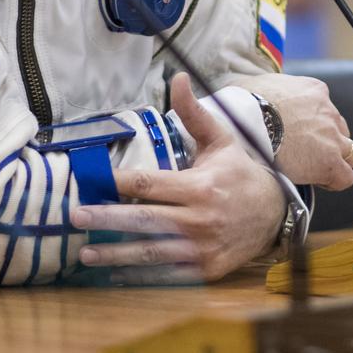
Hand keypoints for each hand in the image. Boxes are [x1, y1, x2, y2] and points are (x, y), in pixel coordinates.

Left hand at [69, 73, 285, 282]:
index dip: (120, 182)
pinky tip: (114, 272)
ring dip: (115, 254)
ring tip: (85, 253)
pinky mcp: (206, 270)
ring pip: (151, 252)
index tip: (95, 180)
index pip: (150, 184)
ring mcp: (203, 248)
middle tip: (76, 216)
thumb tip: (176, 77)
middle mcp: (200, 219)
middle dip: (107, 218)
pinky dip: (140, 274)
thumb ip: (193, 112)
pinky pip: (167, 273)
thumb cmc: (239, 173)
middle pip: (145, 219)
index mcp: (200, 186)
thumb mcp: (220, 140)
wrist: (276, 212)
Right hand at [228, 73, 352, 190]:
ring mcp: (331, 135)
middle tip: (306, 152)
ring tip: (313, 168)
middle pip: (340, 130)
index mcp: (314, 90)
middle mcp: (327, 111)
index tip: (299, 137)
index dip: (314, 127)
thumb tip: (246, 90)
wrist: (246, 122)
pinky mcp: (330, 160)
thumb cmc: (242, 103)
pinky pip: (345, 176)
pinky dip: (334, 181)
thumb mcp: (255, 83)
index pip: (325, 110)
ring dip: (335, 160)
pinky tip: (318, 182)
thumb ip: (263, 88)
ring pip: (350, 153)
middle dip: (327, 141)